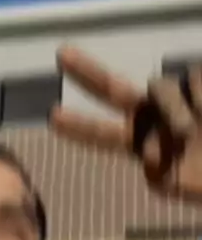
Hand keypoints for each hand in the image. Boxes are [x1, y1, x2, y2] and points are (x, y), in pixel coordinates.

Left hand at [50, 46, 201, 201]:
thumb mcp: (178, 185)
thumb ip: (158, 170)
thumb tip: (148, 148)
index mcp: (146, 143)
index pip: (107, 135)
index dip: (83, 128)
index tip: (54, 117)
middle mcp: (157, 116)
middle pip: (115, 90)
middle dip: (88, 73)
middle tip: (61, 54)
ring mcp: (181, 97)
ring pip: (160, 87)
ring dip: (172, 112)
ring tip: (189, 135)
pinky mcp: (201, 82)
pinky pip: (195, 80)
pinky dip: (199, 98)